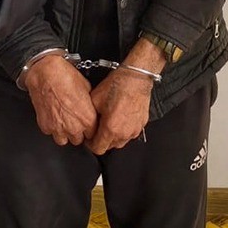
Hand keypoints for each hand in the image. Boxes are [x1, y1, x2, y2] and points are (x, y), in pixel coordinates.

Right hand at [23, 54, 97, 145]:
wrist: (45, 73)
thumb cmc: (65, 77)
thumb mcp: (87, 88)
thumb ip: (90, 105)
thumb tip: (90, 107)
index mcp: (88, 119)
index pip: (93, 134)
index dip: (90, 128)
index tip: (87, 124)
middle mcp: (74, 127)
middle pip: (79, 140)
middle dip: (78, 132)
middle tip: (75, 120)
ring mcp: (58, 128)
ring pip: (64, 140)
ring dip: (64, 133)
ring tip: (64, 120)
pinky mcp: (45, 126)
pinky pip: (50, 132)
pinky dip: (52, 127)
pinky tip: (53, 115)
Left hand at [86, 39, 165, 154]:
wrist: (135, 78)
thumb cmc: (118, 86)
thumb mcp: (95, 99)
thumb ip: (89, 117)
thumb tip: (86, 123)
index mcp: (110, 128)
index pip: (98, 149)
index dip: (90, 144)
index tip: (89, 138)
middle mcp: (123, 133)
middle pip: (109, 147)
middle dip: (101, 139)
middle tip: (98, 127)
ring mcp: (134, 130)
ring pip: (120, 142)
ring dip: (113, 136)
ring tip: (110, 121)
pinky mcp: (141, 125)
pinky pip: (130, 134)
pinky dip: (124, 130)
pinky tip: (120, 117)